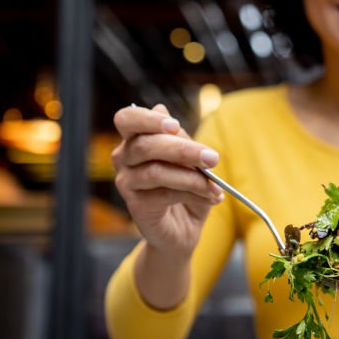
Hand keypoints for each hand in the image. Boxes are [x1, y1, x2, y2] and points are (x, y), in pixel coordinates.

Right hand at [112, 104, 223, 262]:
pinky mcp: (135, 205)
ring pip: (156, 171)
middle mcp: (124, 158)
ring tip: (215, 185)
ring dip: (192, 177)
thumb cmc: (186, 187)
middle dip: (184, 150)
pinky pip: (165, 194)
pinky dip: (194, 194)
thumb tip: (162, 110)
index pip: (128, 119)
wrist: (183, 228)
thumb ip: (179, 138)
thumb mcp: (190, 159)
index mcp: (135, 139)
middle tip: (212, 158)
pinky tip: (211, 197)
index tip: (175, 125)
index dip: (148, 119)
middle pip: (145, 145)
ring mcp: (126, 182)